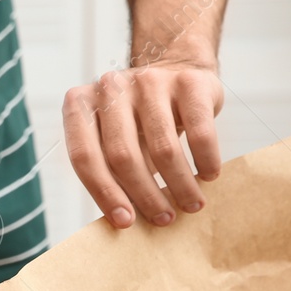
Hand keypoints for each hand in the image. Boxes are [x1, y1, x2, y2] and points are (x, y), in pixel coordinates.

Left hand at [62, 61, 223, 229]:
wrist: (175, 69)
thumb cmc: (138, 120)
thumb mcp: (113, 139)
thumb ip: (111, 171)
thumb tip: (125, 220)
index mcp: (81, 104)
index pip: (84, 157)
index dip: (104, 194)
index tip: (125, 221)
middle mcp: (110, 88)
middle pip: (122, 155)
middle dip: (145, 195)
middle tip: (164, 219)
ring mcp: (148, 81)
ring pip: (162, 147)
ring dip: (180, 184)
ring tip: (191, 205)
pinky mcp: (188, 82)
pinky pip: (198, 131)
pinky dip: (205, 159)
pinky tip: (208, 175)